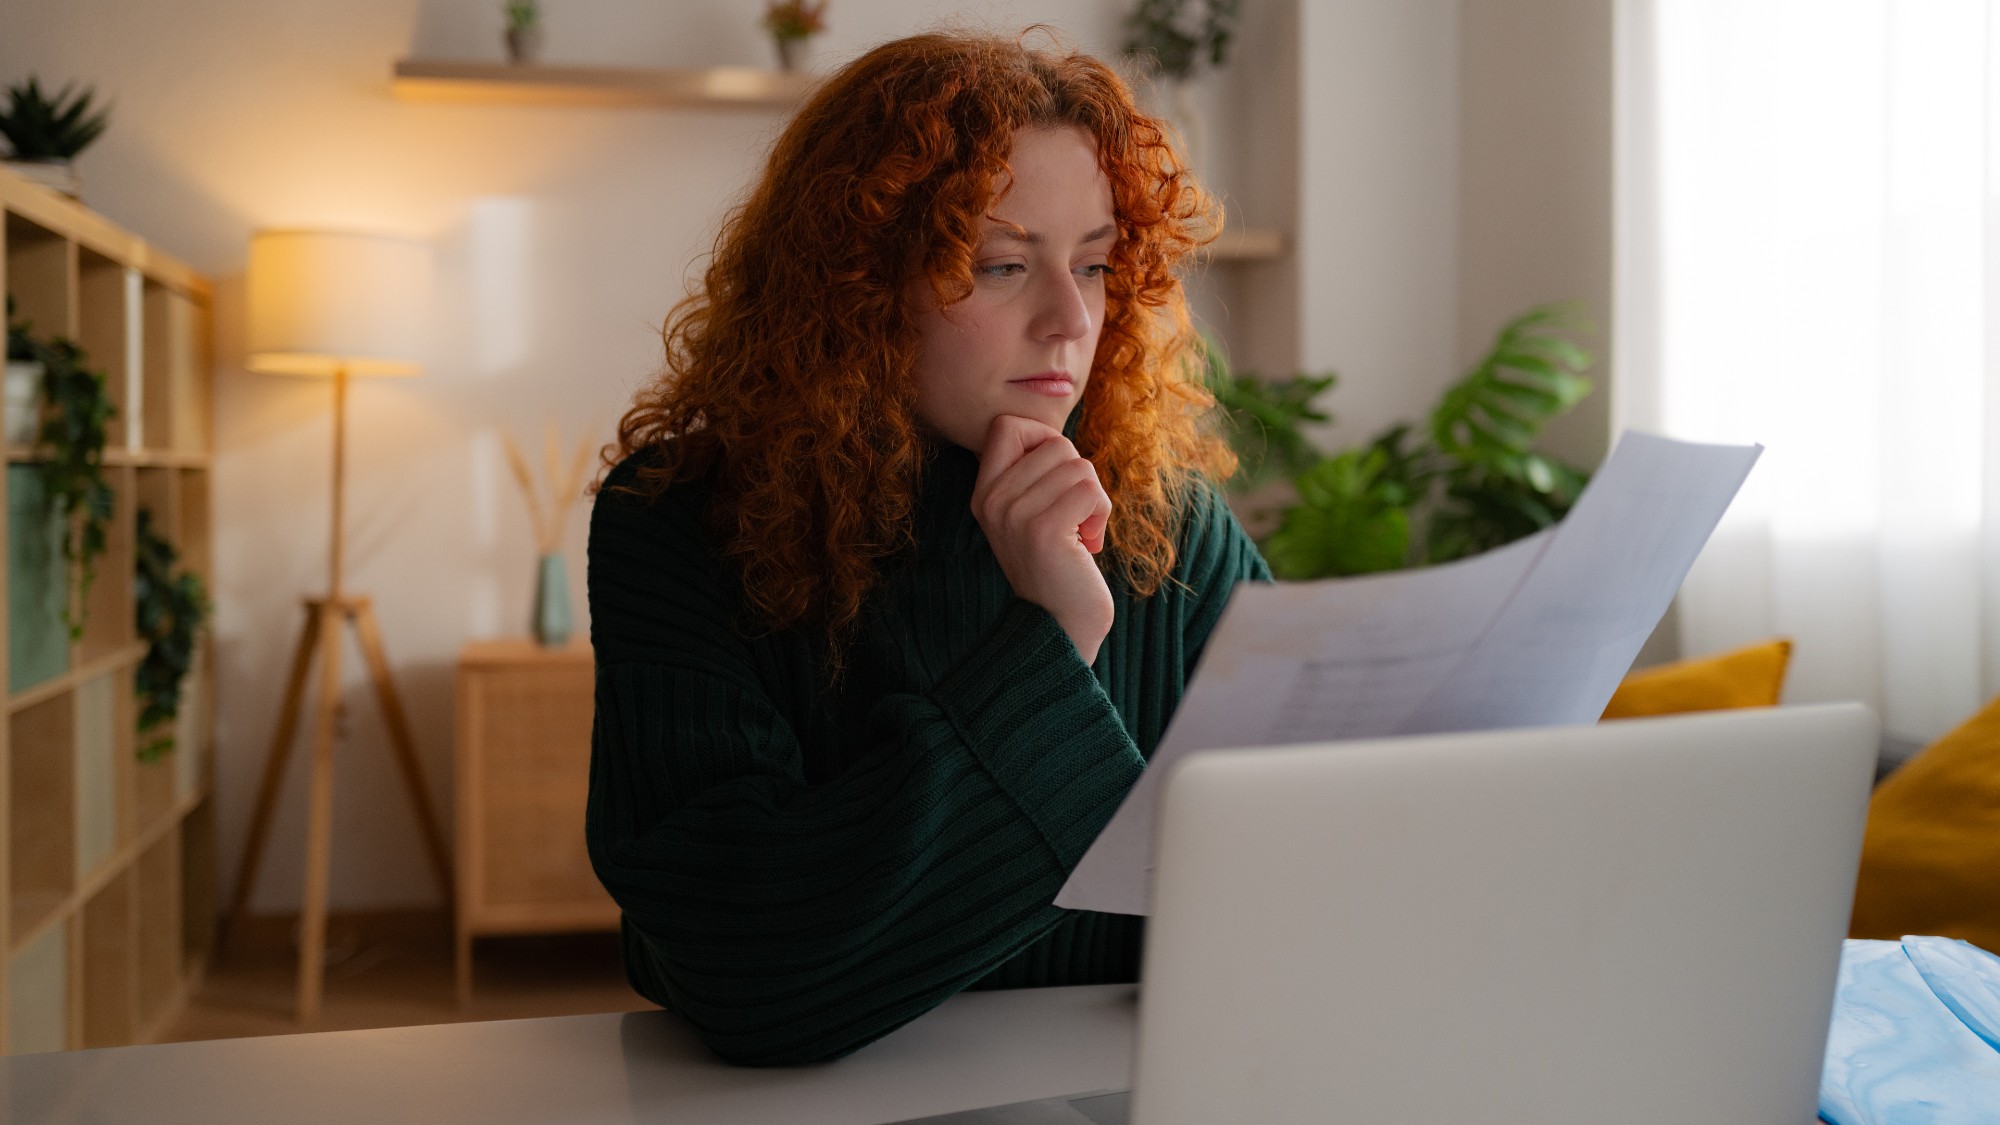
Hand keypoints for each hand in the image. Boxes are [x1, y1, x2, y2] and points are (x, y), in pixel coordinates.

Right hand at [971, 415, 1114, 664]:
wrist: (1059, 626)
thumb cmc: (1058, 564)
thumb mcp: (1031, 513)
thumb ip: (1034, 474)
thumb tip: (1055, 436)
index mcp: (984, 493)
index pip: (1008, 425)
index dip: (1043, 439)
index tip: (1056, 477)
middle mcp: (992, 500)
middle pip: (1055, 443)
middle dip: (1079, 475)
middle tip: (1073, 515)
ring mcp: (1014, 515)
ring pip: (1078, 465)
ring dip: (1094, 499)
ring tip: (1081, 532)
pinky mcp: (1044, 530)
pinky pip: (1090, 489)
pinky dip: (1101, 513)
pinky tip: (1089, 541)